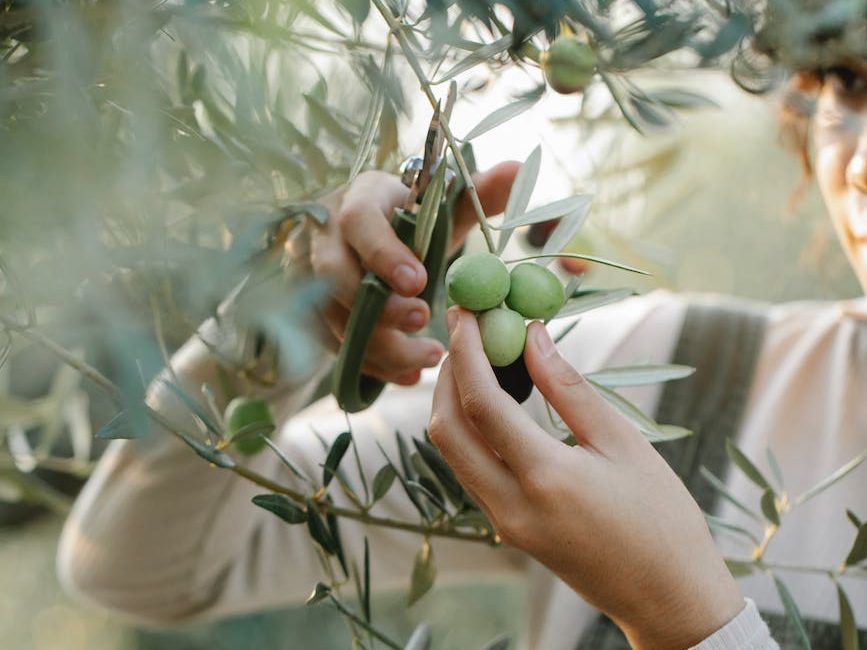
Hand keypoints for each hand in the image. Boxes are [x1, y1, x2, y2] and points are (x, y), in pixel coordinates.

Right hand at [310, 163, 518, 385]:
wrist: (376, 234)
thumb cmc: (413, 218)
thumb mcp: (444, 204)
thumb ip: (481, 192)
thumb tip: (520, 168)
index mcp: (359, 199)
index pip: (358, 222)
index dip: (384, 254)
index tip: (420, 282)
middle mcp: (327, 238)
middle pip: (334, 277)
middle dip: (378, 307)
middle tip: (422, 320)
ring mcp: (315, 279)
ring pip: (334, 319)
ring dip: (380, 345)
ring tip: (429, 357)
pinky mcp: (319, 314)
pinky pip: (337, 346)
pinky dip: (374, 366)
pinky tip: (410, 376)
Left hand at [429, 307, 743, 649]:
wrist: (667, 598)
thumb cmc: (661, 518)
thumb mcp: (622, 444)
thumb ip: (569, 388)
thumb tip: (532, 337)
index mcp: (545, 478)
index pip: (481, 404)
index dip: (466, 352)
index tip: (465, 312)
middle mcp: (510, 505)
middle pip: (447, 429)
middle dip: (448, 374)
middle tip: (464, 332)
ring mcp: (504, 522)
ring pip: (453, 452)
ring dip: (453, 401)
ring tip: (477, 357)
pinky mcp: (508, 529)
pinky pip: (470, 471)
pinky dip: (469, 430)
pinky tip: (491, 402)